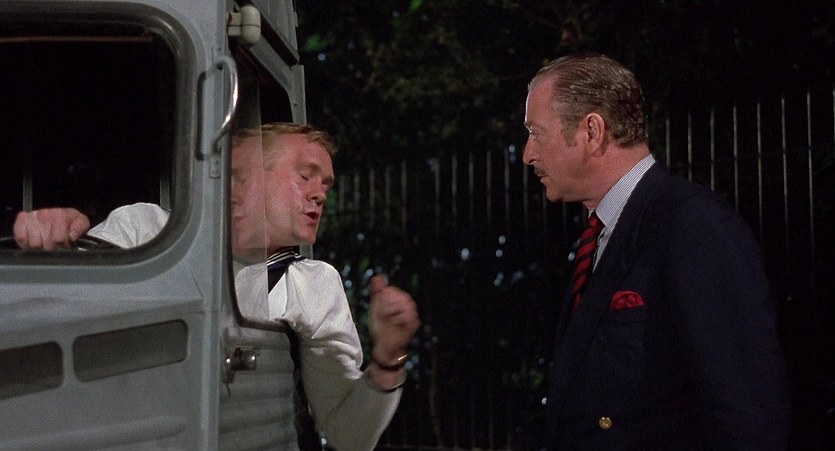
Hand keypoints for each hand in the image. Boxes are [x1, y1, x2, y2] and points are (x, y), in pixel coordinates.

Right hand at [13, 208, 90, 249]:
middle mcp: (44, 214)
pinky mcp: (21, 221)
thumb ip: (80, 228)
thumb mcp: (81, 223)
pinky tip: (36, 241)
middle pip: (45, 244)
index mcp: (59, 214)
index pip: (58, 239)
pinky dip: (27, 243)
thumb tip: (72, 236)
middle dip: (52, 248)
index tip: (65, 245)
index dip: (62, 246)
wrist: (60, 215)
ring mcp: (31, 217)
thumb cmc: (70, 221)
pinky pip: (21, 238)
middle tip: (56, 246)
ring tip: (46, 243)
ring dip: (40, 247)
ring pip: (33, 244)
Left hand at [367, 274, 419, 388]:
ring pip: (405, 305)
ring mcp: (412, 315)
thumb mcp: (376, 308)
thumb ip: (377, 292)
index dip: (384, 297)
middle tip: (382, 313)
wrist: (384, 347)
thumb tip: (378, 276)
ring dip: (393, 311)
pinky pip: (408, 317)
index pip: (393, 291)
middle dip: (389, 304)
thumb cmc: (380, 327)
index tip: (378, 306)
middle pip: (401, 297)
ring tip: (387, 319)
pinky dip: (398, 320)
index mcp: (399, 300)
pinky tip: (393, 323)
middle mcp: (408, 306)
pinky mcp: (413, 325)